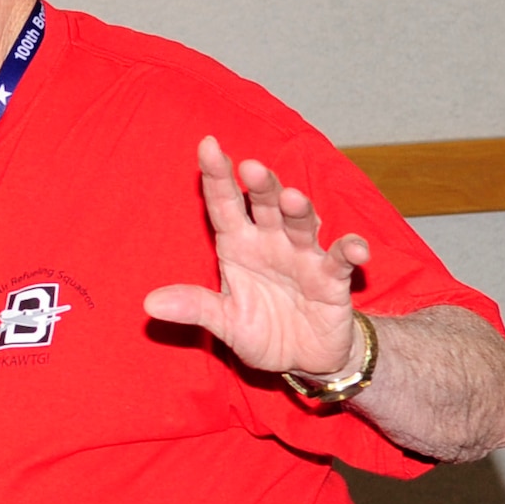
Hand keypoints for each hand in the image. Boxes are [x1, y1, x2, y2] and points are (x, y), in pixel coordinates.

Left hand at [142, 136, 368, 377]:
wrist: (303, 358)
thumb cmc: (262, 330)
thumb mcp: (223, 322)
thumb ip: (193, 307)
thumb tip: (150, 304)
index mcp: (239, 245)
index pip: (224, 204)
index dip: (217, 175)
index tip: (207, 145)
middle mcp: (271, 242)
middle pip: (265, 205)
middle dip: (260, 185)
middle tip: (251, 167)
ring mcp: (303, 256)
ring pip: (302, 223)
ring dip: (299, 209)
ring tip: (290, 198)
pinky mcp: (332, 279)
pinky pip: (341, 259)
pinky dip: (350, 250)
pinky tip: (354, 248)